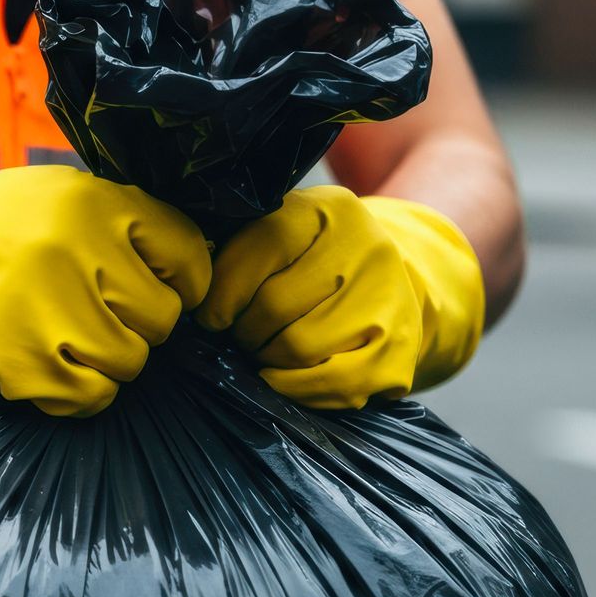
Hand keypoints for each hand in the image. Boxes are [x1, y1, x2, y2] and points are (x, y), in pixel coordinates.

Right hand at [0, 117, 209, 415]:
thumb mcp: (65, 196)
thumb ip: (129, 223)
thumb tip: (200, 277)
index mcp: (98, 203)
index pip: (189, 256)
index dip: (183, 282)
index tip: (157, 288)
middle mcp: (79, 249)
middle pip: (162, 319)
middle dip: (137, 325)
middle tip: (95, 315)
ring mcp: (49, 308)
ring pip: (130, 363)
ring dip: (107, 362)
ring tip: (65, 339)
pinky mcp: (21, 360)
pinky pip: (90, 397)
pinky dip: (79, 392)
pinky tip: (49, 368)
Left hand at [196, 185, 482, 408]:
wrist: (397, 283)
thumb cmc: (317, 262)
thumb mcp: (285, 233)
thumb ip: (242, 250)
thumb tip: (197, 296)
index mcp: (331, 209)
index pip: (262, 246)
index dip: (223, 290)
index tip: (211, 314)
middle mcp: (369, 248)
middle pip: (276, 305)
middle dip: (243, 329)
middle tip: (239, 334)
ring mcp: (389, 300)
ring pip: (297, 347)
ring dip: (265, 358)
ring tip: (262, 350)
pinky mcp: (398, 351)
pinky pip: (329, 384)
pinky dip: (292, 387)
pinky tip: (280, 375)